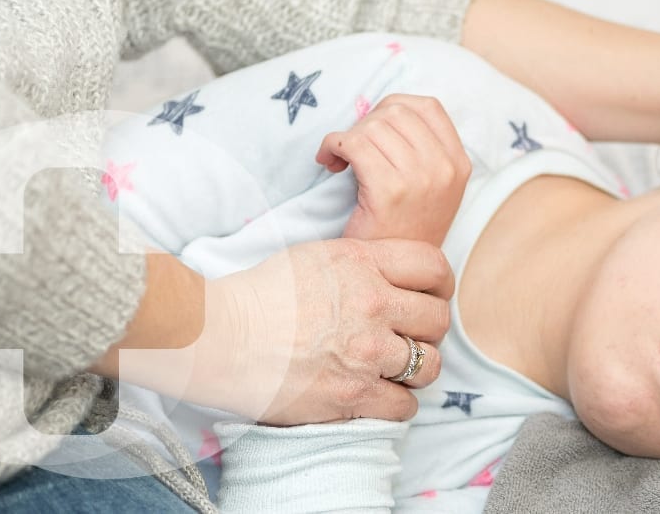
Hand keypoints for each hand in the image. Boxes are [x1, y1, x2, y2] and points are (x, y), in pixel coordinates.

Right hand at [111, 239, 452, 425]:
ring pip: (429, 364)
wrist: (220, 337)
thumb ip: (360, 262)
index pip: (434, 266)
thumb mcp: (315, 255)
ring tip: (396, 368)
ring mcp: (367, 351)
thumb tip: (388, 273)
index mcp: (363, 262)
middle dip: (428, 329)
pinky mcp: (354, 393)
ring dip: (417, 368)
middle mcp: (373, 304)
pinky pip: (404, 404)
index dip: (439, 284)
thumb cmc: (258, 295)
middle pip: (438, 318)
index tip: (431, 296)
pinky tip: (379, 395)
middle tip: (410, 336)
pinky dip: (397, 403)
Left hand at [316, 94, 471, 246]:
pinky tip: (329, 163)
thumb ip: (419, 150)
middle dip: (365, 123)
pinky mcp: (389, 191)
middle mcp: (445, 168)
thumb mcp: (429, 189)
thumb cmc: (403, 232)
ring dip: (346, 137)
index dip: (392, 107)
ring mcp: (420, 179)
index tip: (373, 127)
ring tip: (340, 159)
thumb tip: (380, 112)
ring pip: (372, 126)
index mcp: (459, 163)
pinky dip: (333, 146)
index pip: (428, 107)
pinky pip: (353, 144)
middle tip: (351, 148)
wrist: (393, 279)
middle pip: (396, 112)